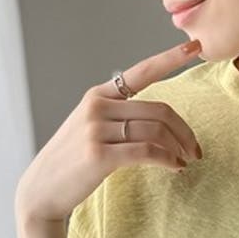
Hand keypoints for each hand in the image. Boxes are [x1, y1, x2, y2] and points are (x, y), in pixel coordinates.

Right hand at [15, 38, 204, 222]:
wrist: (43, 190)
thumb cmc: (73, 163)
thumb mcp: (90, 129)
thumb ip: (117, 117)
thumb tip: (158, 123)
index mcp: (97, 95)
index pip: (141, 71)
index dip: (170, 58)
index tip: (195, 47)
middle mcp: (97, 106)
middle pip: (158, 110)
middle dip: (184, 131)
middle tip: (195, 150)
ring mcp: (96, 129)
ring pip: (156, 131)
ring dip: (179, 148)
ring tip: (186, 161)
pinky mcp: (99, 154)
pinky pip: (147, 151)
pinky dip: (168, 160)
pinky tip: (175, 167)